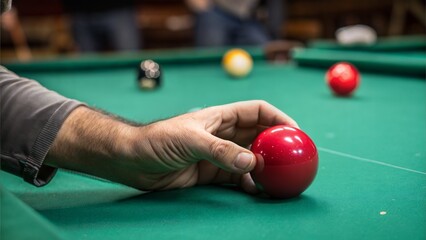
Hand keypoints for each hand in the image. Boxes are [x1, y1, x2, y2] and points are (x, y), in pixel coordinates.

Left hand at [125, 100, 297, 192]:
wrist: (133, 161)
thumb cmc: (157, 140)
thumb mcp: (190, 141)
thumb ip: (220, 151)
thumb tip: (253, 160)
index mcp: (220, 116)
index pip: (257, 111)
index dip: (278, 118)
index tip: (296, 132)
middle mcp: (223, 134)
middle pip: (258, 135)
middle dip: (277, 145)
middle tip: (295, 159)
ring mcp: (219, 154)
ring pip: (251, 158)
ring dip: (266, 167)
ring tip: (279, 178)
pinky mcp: (212, 173)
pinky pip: (238, 177)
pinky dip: (250, 183)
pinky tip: (257, 190)